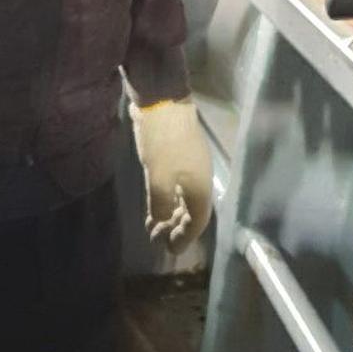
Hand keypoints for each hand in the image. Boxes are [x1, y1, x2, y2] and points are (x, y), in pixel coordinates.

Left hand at [129, 96, 212, 254]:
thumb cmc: (163, 143)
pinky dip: (164, 199)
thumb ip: (161, 204)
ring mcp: (187, 167)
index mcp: (200, 186)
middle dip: (176, 228)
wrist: (161, 101)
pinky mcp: (175, 157)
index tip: (171, 250)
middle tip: (158, 241)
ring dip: (168, 215)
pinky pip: (173, 187)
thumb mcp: (159, 178)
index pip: (198, 220)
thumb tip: (163, 221)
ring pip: (181, 199)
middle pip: (191, 211)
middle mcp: (198, 179)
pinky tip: (152, 206)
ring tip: (152, 228)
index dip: (186, 237)